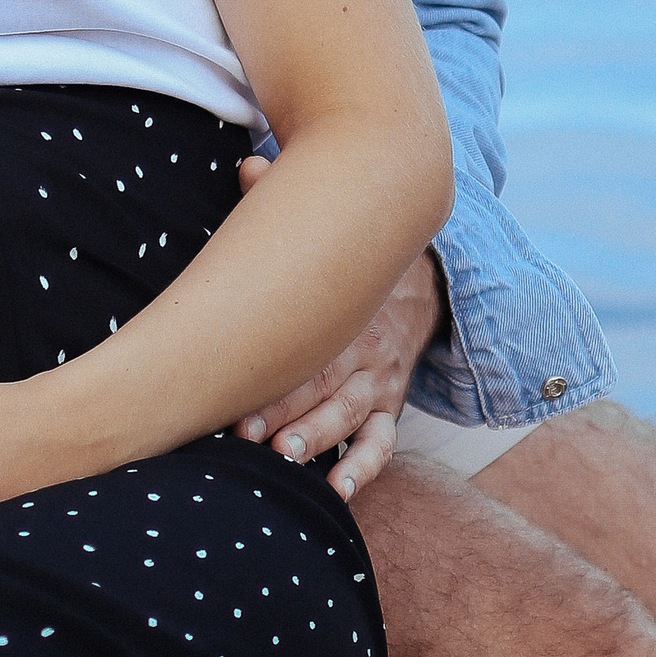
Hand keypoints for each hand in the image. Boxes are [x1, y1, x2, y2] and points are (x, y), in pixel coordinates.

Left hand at [233, 162, 443, 500]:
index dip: (271, 369)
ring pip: (350, 415)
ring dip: (320, 439)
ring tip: (290, 460)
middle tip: (252, 437)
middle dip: (286, 412)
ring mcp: (378, 382)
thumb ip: (283, 195)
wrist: (418, 282)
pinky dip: (363, 466)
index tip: (237, 394)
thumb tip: (250, 165)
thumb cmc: (347, 260)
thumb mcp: (326, 226)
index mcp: (340, 309)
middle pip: (321, 384)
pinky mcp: (388, 405)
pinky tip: (340, 491)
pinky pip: (382, 440)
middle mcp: (360, 350)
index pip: (303, 343)